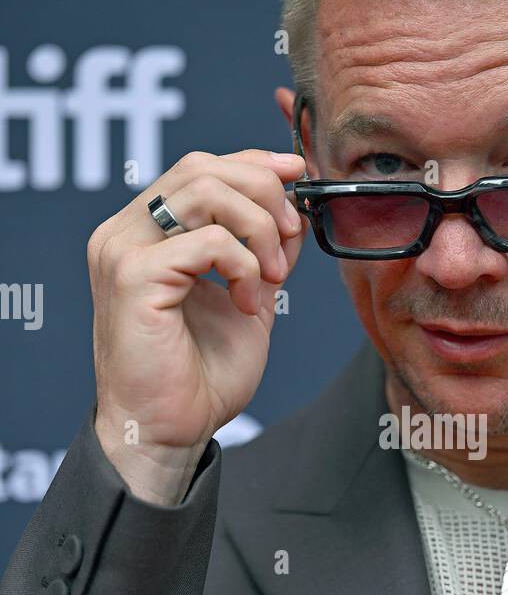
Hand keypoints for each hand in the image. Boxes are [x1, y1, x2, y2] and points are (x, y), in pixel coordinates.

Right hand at [89, 148, 306, 503]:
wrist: (170, 430)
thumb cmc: (200, 376)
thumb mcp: (249, 296)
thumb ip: (263, 251)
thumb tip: (294, 205)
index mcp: (144, 233)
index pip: (199, 168)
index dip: (254, 163)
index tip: (298, 176)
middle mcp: (124, 233)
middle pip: (203, 167)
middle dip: (264, 195)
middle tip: (291, 239)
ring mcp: (122, 250)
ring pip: (205, 189)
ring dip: (259, 229)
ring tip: (272, 277)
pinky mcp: (133, 276)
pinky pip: (208, 240)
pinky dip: (245, 265)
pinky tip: (249, 303)